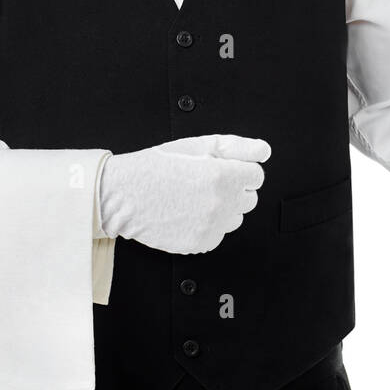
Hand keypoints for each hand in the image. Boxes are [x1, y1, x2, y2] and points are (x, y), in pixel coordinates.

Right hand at [97, 134, 270, 253]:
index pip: (256, 176)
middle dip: (234, 188)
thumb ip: (237, 147)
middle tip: (206, 182)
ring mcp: (211, 227)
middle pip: (249, 198)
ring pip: (235, 218)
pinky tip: (189, 213)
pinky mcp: (200, 243)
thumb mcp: (198, 145)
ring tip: (195, 197)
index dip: (239, 169)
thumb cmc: (158, 166)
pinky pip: (218, 234)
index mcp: (223, 176)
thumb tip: (264, 151)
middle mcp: (221, 204)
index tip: (222, 169)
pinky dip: (208, 225)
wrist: (125, 195)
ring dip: (223, 208)